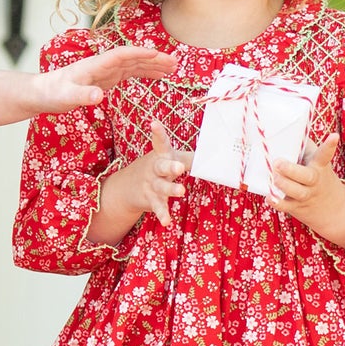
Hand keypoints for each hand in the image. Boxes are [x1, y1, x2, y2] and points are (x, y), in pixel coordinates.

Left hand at [35, 45, 177, 113]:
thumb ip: (82, 97)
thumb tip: (99, 96)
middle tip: (175, 63)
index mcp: (95, 65)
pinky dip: (144, 73)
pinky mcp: (106, 79)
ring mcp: (105, 71)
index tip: (157, 54)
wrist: (42, 93)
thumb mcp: (66, 98)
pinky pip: (129, 74)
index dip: (139, 54)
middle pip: (133, 58)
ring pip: (134, 65)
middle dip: (154, 59)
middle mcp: (103, 65)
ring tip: (173, 69)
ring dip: (153, 66)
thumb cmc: (52, 93)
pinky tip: (156, 76)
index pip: (121, 55)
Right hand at [91, 120, 191, 239]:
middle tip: (179, 167)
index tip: (153, 123)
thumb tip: (217, 154)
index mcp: (162, 155)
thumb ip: (191, 158)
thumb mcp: (170, 158)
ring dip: (171, 189)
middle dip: (170, 166)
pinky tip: (167, 222)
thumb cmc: (159, 167)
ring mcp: (151, 184)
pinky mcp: (151, 199)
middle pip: (161, 166)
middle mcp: (155, 168)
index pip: (160, 142)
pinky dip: (163, 214)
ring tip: (181, 191)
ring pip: (161, 187)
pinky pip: (158, 207)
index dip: (157, 132)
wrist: (127, 187)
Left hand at [268, 134, 344, 247]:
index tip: (333, 136)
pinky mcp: (297, 207)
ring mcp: (306, 195)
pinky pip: (286, 207)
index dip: (329, 146)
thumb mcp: (315, 161)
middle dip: (291, 170)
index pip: (324, 155)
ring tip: (273, 178)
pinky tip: (269, 197)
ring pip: (297, 192)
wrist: (332, 206)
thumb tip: (282, 131)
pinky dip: (277, 202)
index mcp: (319, 166)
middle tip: (277, 163)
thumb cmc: (317, 175)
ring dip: (284, 184)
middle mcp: (314, 181)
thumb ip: (302, 148)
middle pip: (307, 176)